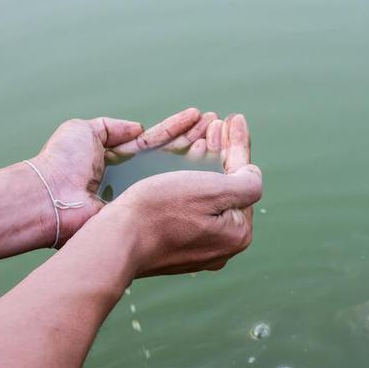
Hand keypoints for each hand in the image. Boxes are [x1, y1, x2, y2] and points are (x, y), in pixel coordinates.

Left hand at [29, 108, 216, 246]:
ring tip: (221, 136)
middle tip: (218, 126)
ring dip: (198, 153)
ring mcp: (141, 194)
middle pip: (171, 154)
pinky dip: (189, 176)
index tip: (200, 116)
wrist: (51, 197)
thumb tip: (139, 128)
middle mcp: (134, 176)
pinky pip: (170, 190)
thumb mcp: (84, 130)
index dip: (178, 128)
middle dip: (195, 138)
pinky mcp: (144, 208)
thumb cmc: (62, 162)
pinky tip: (208, 162)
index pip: (155, 139)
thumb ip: (112, 126)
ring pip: (175, 171)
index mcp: (119, 156)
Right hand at [107, 114, 261, 276]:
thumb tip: (252, 175)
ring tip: (203, 135)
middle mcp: (222, 246)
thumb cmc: (161, 211)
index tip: (236, 118)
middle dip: (223, 151)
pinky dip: (191, 183)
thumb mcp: (213, 190)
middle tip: (219, 123)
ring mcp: (199, 249)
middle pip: (227, 189)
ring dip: (207, 163)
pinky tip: (185, 163)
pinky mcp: (176, 247)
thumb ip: (247, 181)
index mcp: (237, 233)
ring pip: (208, 197)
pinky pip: (191, 209)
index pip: (244, 179)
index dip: (238, 145)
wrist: (116, 241)